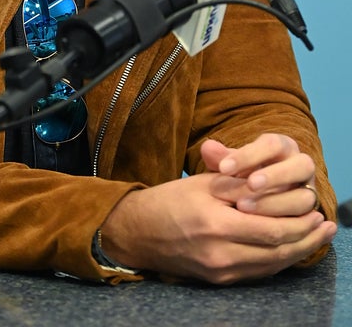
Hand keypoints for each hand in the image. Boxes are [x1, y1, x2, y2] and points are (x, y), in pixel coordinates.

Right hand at [99, 139, 335, 283]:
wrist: (138, 232)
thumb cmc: (169, 200)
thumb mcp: (203, 183)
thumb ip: (239, 185)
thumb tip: (275, 184)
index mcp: (215, 224)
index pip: (271, 229)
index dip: (299, 222)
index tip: (316, 209)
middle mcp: (220, 254)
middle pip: (277, 252)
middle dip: (306, 238)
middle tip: (325, 224)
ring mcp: (220, 272)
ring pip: (272, 266)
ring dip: (299, 251)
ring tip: (317, 237)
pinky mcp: (219, 281)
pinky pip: (258, 273)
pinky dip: (279, 261)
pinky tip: (291, 249)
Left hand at [201, 133, 326, 218]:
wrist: (256, 195)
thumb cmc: (241, 173)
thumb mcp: (230, 164)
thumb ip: (221, 158)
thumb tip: (207, 148)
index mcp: (284, 146)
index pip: (272, 145)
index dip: (249, 156)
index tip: (223, 168)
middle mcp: (302, 166)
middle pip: (302, 166)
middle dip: (274, 177)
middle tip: (248, 185)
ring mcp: (309, 192)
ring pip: (305, 198)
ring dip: (277, 204)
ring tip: (245, 208)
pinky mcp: (309, 217)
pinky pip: (304, 223)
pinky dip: (286, 227)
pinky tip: (260, 232)